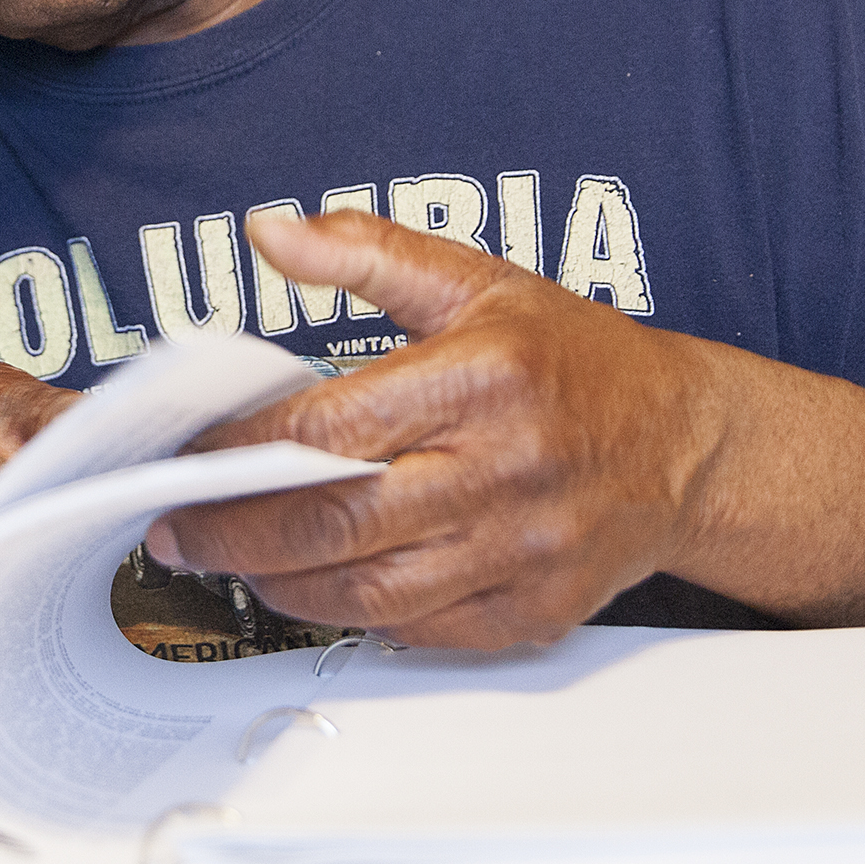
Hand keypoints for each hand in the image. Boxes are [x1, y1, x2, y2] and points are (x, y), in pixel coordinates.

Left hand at [151, 210, 727, 647]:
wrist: (685, 445)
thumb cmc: (572, 359)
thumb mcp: (476, 281)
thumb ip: (367, 252)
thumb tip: (270, 232)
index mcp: (486, 378)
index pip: (334, 426)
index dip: (244, 448)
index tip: (191, 453)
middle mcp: (508, 470)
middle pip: (339, 524)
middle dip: (237, 535)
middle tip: (179, 529)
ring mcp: (524, 553)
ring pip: (370, 593)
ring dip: (282, 586)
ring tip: (237, 560)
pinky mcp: (533, 613)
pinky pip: (419, 632)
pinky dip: (354, 615)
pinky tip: (319, 585)